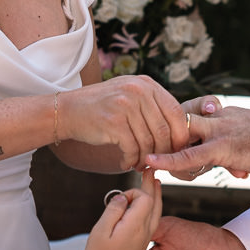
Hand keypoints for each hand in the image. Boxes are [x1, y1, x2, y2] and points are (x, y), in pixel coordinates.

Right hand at [56, 76, 190, 169]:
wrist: (68, 111)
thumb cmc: (103, 109)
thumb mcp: (130, 96)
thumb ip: (153, 107)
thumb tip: (181, 132)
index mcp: (147, 84)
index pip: (176, 112)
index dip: (180, 135)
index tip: (176, 150)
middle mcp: (138, 91)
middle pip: (164, 130)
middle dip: (163, 152)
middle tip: (157, 163)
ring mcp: (126, 105)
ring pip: (149, 142)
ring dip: (146, 159)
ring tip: (139, 165)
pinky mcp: (113, 122)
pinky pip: (132, 148)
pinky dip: (131, 160)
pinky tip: (125, 163)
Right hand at [82, 174, 162, 249]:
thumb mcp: (100, 232)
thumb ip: (113, 211)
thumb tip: (122, 197)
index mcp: (136, 224)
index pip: (145, 197)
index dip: (133, 191)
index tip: (119, 199)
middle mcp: (145, 229)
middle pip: (154, 201)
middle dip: (151, 184)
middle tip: (150, 170)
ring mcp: (146, 236)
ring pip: (156, 210)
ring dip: (154, 194)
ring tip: (153, 182)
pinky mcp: (143, 242)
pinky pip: (152, 219)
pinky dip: (152, 206)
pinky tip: (149, 204)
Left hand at [146, 105, 249, 177]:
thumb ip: (244, 151)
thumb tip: (244, 168)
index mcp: (227, 114)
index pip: (194, 117)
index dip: (176, 129)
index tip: (162, 139)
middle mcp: (221, 117)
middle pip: (181, 121)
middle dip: (165, 136)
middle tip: (149, 150)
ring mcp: (221, 130)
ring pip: (181, 135)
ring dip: (164, 149)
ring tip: (149, 162)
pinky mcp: (224, 147)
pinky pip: (190, 154)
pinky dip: (170, 160)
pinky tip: (152, 164)